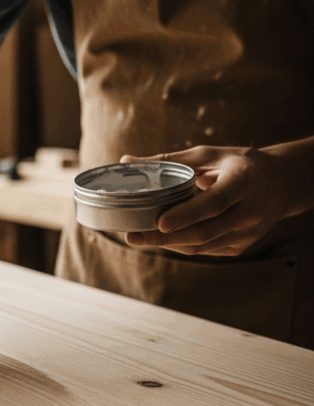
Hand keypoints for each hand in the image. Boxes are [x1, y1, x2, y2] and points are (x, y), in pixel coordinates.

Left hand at [121, 146, 290, 255]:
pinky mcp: (240, 247)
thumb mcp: (208, 155)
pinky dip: (180, 245)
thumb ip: (168, 160)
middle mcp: (250, 211)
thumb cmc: (236, 165)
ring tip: (139, 238)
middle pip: (204, 232)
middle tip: (132, 237)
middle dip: (164, 238)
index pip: (215, 203)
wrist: (280, 183)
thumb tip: (125, 160)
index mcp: (244, 181)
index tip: (159, 222)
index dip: (187, 215)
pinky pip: (205, 250)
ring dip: (168, 244)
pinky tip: (161, 239)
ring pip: (201, 246)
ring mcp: (247, 233)